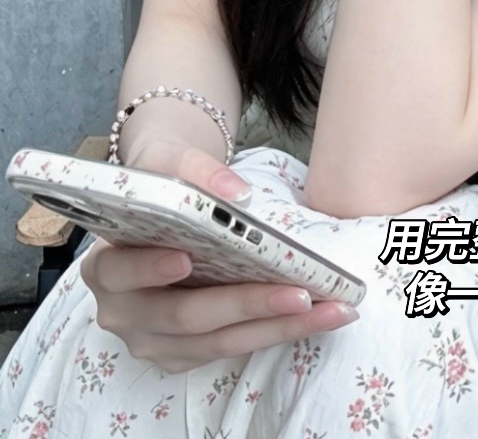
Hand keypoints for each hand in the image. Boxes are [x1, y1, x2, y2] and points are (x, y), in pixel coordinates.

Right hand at [80, 139, 357, 373]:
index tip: (185, 259)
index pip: (120, 271)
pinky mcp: (184, 355)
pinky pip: (234, 347)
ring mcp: (153, 341)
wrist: (166, 206)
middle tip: (298, 293)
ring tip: (330, 308)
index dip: (150, 269)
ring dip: (278, 326)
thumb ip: (196, 171)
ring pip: (218, 342)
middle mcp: (123, 312)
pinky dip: (278, 331)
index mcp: (105, 267)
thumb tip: (236, 192)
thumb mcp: (169, 162)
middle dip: (246, 304)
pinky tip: (320, 315)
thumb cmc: (164, 183)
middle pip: (184, 316)